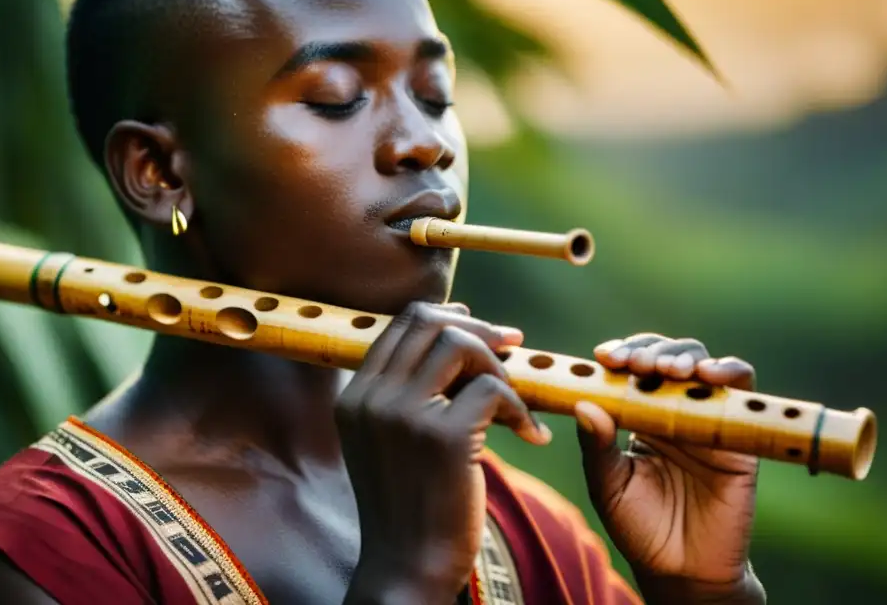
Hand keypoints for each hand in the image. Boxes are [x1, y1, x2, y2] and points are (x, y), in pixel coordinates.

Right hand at [335, 302, 550, 604]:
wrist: (406, 568)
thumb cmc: (407, 505)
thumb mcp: (385, 441)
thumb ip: (404, 394)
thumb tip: (453, 339)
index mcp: (355, 396)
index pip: (400, 324)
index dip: (445, 316)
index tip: (477, 328)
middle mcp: (372, 398)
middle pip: (428, 322)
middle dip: (477, 328)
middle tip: (511, 345)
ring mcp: (404, 416)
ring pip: (460, 345)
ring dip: (497, 366)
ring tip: (513, 402)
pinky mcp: (444, 438)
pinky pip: (493, 390)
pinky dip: (521, 407)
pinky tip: (531, 434)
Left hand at [575, 334, 764, 603]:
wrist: (681, 569)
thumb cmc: (638, 525)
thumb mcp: (607, 485)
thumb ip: (595, 446)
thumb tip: (583, 403)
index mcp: (637, 413)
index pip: (631, 366)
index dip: (621, 353)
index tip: (604, 357)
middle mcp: (672, 407)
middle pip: (665, 355)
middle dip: (649, 351)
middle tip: (635, 364)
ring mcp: (706, 417)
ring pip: (702, 363)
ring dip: (684, 357)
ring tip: (666, 370)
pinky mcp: (739, 433)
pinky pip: (743, 391)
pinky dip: (730, 371)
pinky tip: (708, 375)